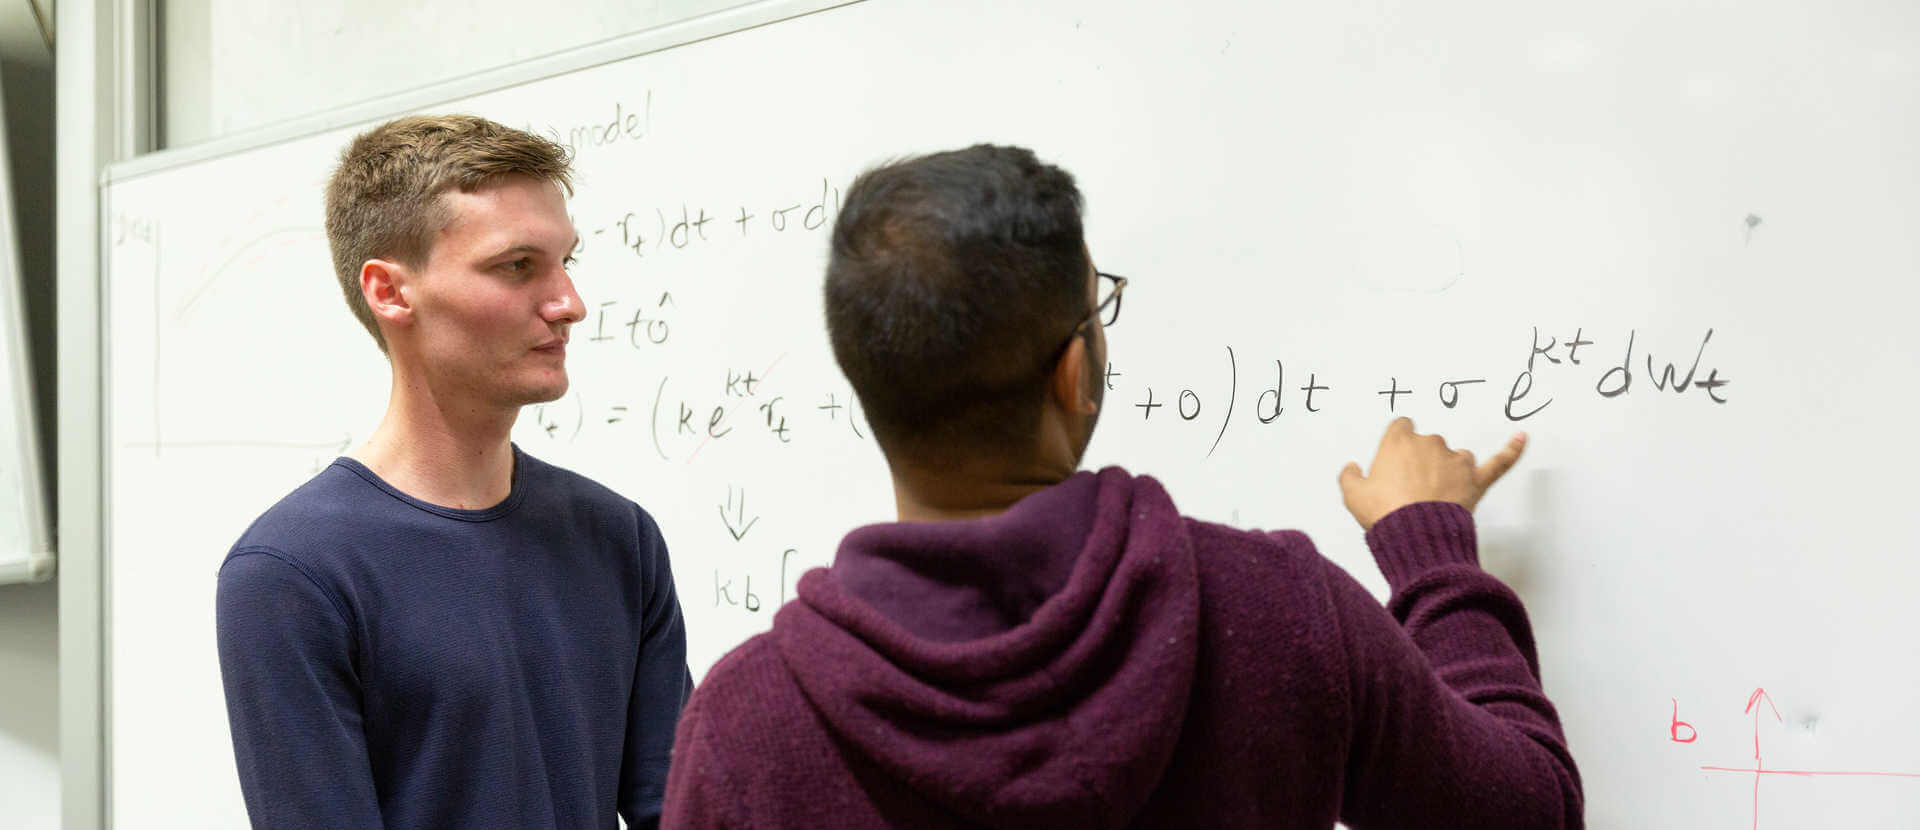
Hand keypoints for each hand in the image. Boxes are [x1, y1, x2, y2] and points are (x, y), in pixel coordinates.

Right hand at [1338, 417, 1525, 530]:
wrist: (1414, 534)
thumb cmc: (1384, 512)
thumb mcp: (1352, 495)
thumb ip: (1349, 476)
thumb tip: (1351, 468)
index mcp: (1399, 442)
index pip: (1401, 427)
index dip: (1398, 444)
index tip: (1394, 459)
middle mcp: (1430, 444)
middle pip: (1428, 443)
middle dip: (1422, 463)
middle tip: (1409, 490)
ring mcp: (1456, 462)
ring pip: (1455, 457)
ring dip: (1448, 470)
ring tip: (1436, 495)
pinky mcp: (1476, 480)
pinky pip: (1499, 462)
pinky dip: (1512, 450)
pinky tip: (1521, 438)